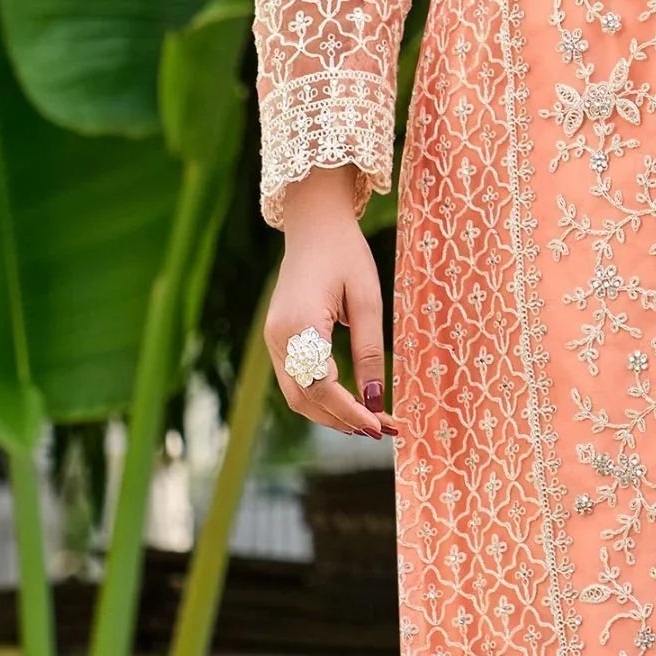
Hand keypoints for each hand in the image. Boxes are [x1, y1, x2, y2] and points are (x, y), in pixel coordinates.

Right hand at [265, 166, 393, 439]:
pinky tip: (350, 402)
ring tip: (370, 423)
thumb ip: (370, 352)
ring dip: (331, 415)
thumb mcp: (368, 301)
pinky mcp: (276, 339)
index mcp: (299, 325)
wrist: (314, 226)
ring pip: (297, 396)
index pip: (322, 387)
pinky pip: (295, 381)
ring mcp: (272, 340)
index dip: (350, 412)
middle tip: (384, 430)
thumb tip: (374, 401)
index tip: (381, 427)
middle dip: (343, 421)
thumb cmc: (346, 255)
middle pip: (305, 400)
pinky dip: (321, 399)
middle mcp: (277, 338)